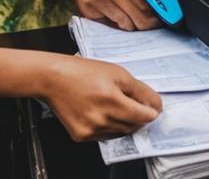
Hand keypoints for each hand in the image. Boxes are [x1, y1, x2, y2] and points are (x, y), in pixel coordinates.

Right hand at [38, 55, 161, 141]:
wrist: (53, 79)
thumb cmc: (84, 72)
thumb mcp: (117, 74)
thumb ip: (140, 91)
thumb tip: (155, 106)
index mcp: (111, 100)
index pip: (144, 117)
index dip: (152, 111)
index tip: (153, 107)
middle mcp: (100, 119)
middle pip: (133, 126)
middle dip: (139, 116)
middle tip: (133, 102)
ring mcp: (90, 130)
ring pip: (120, 133)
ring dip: (125, 122)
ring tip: (114, 104)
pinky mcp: (81, 136)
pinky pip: (105, 136)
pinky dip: (110, 127)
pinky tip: (102, 112)